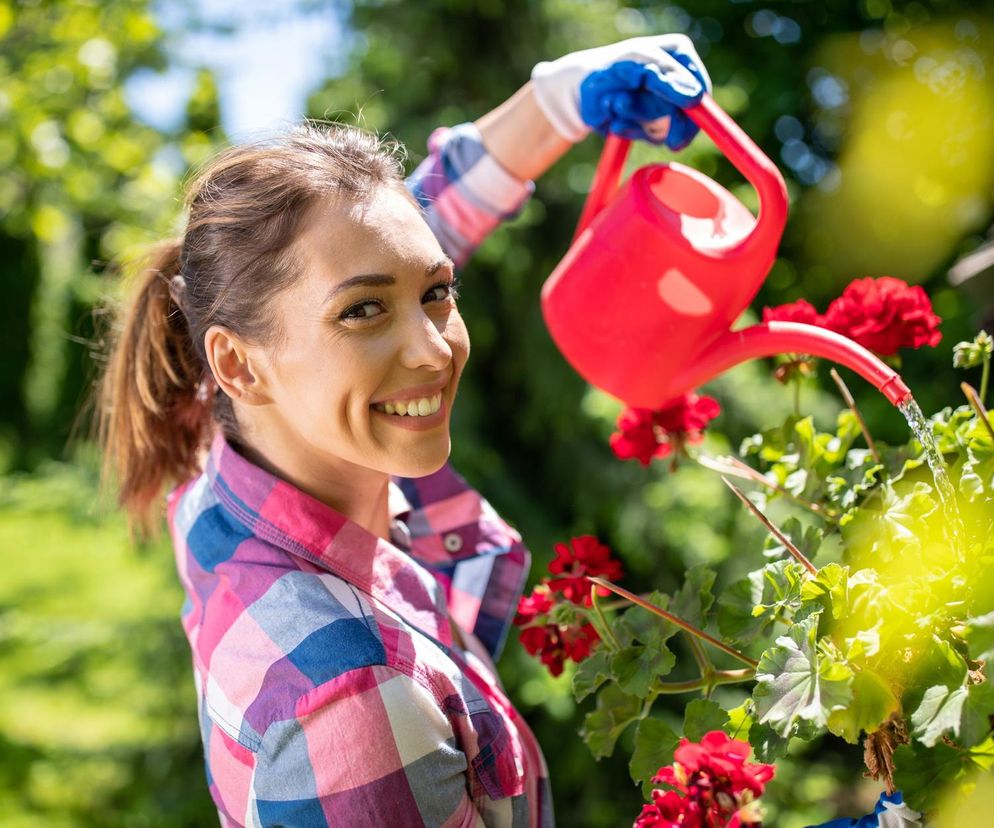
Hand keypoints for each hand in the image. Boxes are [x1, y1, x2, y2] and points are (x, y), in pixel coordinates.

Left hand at [530, 35, 711, 150]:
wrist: (580, 91)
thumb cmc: (609, 70)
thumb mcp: (636, 67)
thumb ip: (667, 80)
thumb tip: (695, 97)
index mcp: (679, 56)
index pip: (699, 87)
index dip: (692, 109)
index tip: (680, 119)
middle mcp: (676, 81)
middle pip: (687, 114)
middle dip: (652, 113)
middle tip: (621, 104)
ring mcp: (665, 104)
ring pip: (665, 127)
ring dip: (636, 119)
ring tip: (615, 104)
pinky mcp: (651, 125)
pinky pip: (649, 138)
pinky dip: (629, 130)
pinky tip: (614, 120)